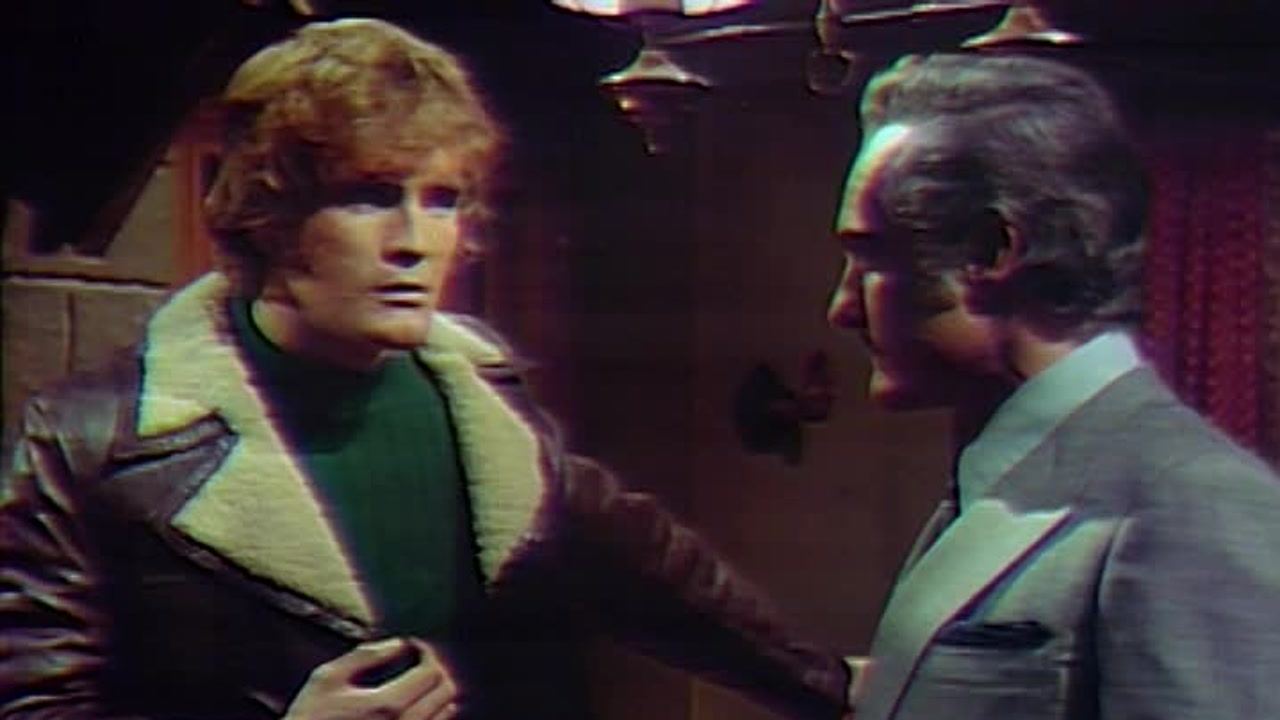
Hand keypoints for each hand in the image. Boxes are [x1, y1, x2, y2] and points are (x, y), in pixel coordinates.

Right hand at [284, 637, 458, 719]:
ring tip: (417, 683)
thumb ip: (365, 656)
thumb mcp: (327, 679)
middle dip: (436, 671)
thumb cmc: (309, 719)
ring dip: (437, 693)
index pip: (431, 672)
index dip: (427, 652)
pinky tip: (416, 706)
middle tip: (419, 662)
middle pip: (445, 692)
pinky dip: (434, 714)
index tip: (416, 647)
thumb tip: (398, 643)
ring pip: (446, 713)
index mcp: (386, 705)